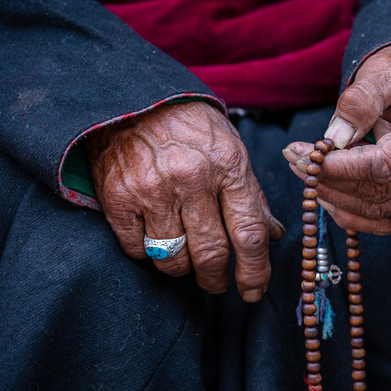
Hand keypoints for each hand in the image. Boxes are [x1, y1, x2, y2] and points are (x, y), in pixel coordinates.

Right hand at [87, 101, 283, 299]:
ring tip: (187, 259)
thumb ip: (252, 196)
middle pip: (212, 254)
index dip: (255, 271)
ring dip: (184, 269)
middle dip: (217, 280)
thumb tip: (273, 236)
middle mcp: (192, 179)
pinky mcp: (117, 198)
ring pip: (173, 259)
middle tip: (218, 284)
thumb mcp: (231, 150)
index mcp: (229, 166)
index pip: (250, 234)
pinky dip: (148, 254)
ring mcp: (152, 190)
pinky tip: (156, 239)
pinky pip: (137, 250)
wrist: (133, 99)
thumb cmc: (191, 126)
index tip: (254, 291)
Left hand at [283, 43, 390, 233]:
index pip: (384, 164)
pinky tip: (327, 194)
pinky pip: (385, 220)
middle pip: (379, 192)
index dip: (341, 168)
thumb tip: (335, 136)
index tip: (306, 158)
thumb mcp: (384, 70)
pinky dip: (352, 213)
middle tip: (295, 160)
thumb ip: (361, 100)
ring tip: (305, 172)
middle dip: (330, 181)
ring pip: (379, 211)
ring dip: (335, 197)